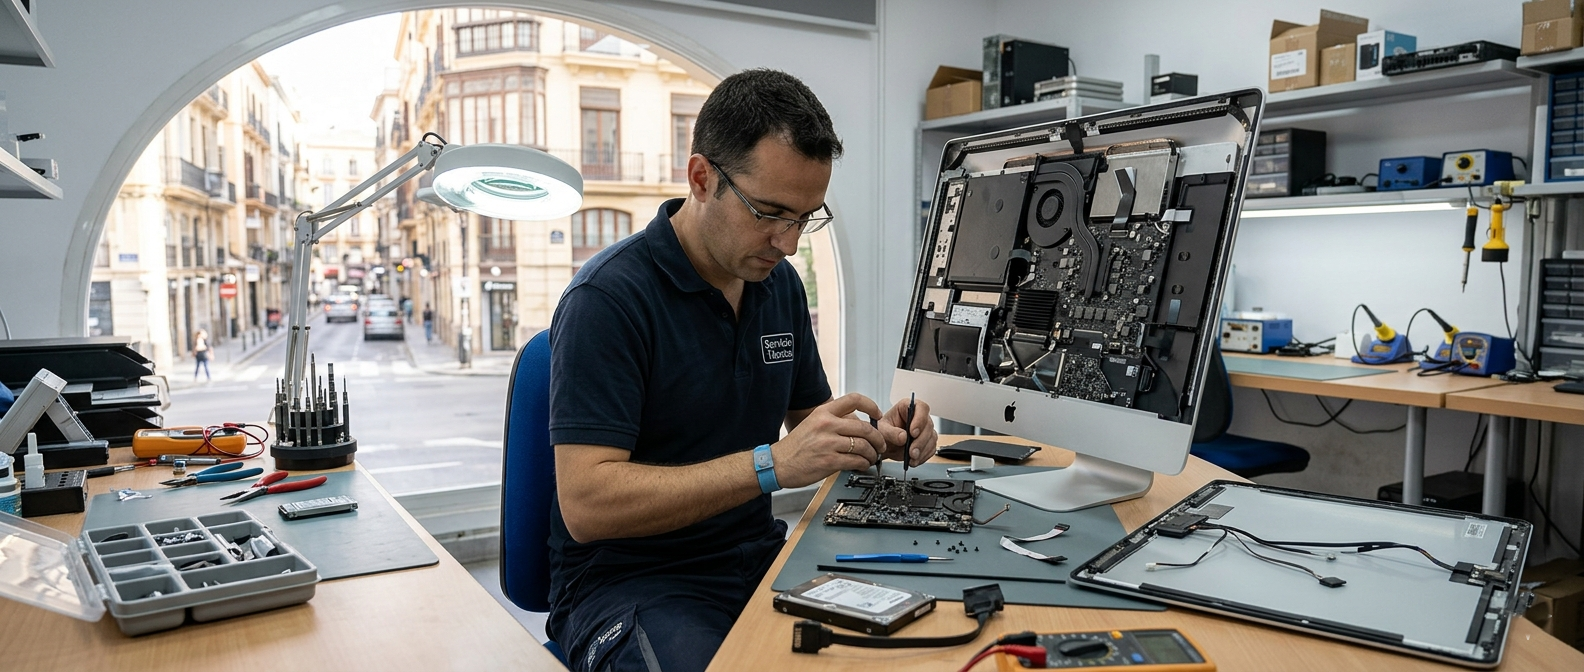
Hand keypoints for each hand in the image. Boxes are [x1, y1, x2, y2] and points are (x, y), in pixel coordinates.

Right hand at [771, 393, 886, 488]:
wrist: (778, 463)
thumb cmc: (795, 446)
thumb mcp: (812, 424)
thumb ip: (833, 421)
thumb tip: (858, 426)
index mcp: (823, 413)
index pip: (854, 400)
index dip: (871, 406)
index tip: (878, 414)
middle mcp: (826, 425)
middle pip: (865, 427)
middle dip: (878, 438)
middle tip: (880, 444)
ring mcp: (828, 443)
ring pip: (863, 445)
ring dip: (872, 453)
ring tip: (871, 457)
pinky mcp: (829, 460)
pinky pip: (856, 460)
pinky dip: (864, 464)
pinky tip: (862, 464)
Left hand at [878, 398, 937, 466]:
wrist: (885, 445)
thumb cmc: (882, 432)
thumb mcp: (881, 430)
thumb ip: (890, 432)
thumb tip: (903, 437)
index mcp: (907, 407)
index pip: (921, 408)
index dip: (920, 419)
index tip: (913, 432)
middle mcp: (918, 416)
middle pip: (928, 425)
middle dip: (920, 441)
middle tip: (911, 451)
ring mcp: (925, 429)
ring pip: (932, 438)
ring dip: (922, 450)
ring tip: (911, 458)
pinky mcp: (928, 441)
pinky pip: (931, 448)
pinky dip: (923, 456)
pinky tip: (914, 460)